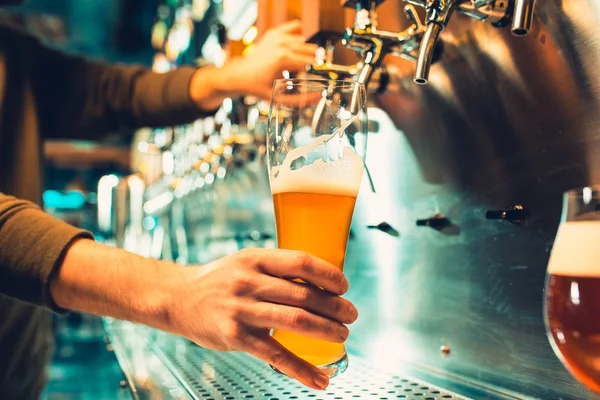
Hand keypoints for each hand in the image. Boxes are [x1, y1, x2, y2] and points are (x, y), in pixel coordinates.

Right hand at [165, 248, 357, 389]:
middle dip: (336, 307)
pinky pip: (276, 356)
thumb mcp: (246, 262)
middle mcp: (249, 281)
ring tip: (342, 336)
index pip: (301, 262)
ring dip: (327, 331)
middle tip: (351, 315)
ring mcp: (242, 310)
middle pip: (304, 295)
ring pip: (296, 321)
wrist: (177, 297)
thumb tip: (319, 283)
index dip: (329, 275)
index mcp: (256, 258)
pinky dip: (302, 369)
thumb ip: (276, 270)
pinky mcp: (236, 337)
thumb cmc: (219, 279)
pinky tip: (320, 379)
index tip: (344, 286)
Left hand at [229, 20, 318, 98]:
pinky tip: (294, 46)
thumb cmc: (257, 86)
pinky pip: (296, 27)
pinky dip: (299, 35)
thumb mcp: (279, 97)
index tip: (309, 78)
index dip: (312, 72)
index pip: (311, 62)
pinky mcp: (274, 32)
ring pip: (304, 41)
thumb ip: (301, 99)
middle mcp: (281, 44)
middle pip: (310, 50)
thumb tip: (318, 96)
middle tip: (299, 72)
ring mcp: (278, 36)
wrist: (240, 75)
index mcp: (283, 58)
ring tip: (292, 63)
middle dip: (309, 62)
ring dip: (303, 52)